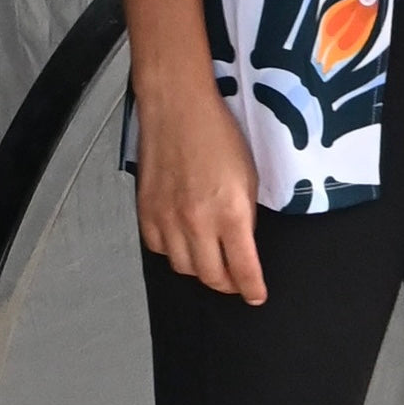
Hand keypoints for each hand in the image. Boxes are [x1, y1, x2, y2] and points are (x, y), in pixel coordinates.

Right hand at [135, 83, 267, 304]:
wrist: (178, 109)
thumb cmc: (216, 132)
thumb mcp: (248, 174)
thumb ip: (245, 215)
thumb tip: (243, 242)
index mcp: (229, 212)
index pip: (243, 269)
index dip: (252, 288)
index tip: (256, 295)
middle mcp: (197, 223)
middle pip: (211, 277)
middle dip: (228, 284)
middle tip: (236, 281)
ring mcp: (168, 220)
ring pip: (184, 268)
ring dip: (201, 270)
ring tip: (211, 261)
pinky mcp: (147, 214)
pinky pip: (160, 249)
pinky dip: (174, 252)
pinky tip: (184, 241)